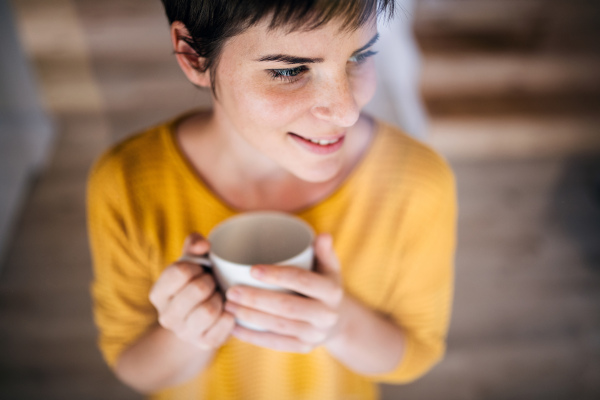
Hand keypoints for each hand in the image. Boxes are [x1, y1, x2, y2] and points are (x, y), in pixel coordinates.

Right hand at [149, 232, 234, 349]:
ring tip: (219, 296)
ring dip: (220, 299)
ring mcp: (185, 333)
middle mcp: (166, 316)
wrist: (203, 320)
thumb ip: (194, 245)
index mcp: (158, 293)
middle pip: (197, 290)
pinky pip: (225, 324)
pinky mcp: (205, 343)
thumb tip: (204, 246)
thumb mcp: (192, 261)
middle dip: (210, 282)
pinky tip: (227, 310)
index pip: (178, 272)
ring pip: (209, 310)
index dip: (196, 266)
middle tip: (213, 283)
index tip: (200, 269)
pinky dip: (231, 313)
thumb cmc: (197, 282)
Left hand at [224, 233, 345, 352]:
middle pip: (287, 306)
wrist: (338, 320)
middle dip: (256, 299)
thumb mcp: (329, 267)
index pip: (303, 281)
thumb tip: (323, 235)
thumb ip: (324, 251)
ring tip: (228, 305)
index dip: (278, 275)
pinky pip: (275, 343)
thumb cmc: (324, 284)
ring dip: (250, 316)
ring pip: (278, 326)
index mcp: (332, 291)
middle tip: (231, 291)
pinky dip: (252, 336)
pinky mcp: (303, 348)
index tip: (252, 269)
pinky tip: (234, 326)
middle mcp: (326, 315)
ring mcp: (315, 334)